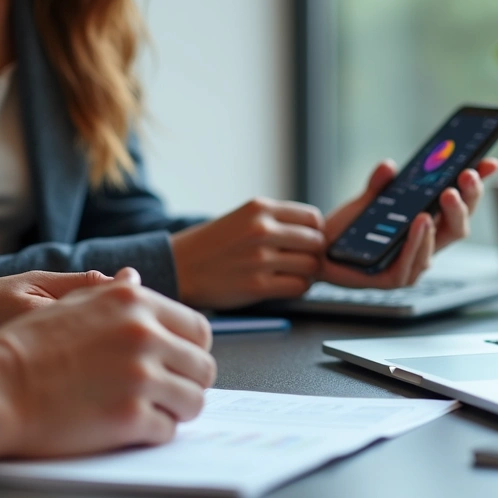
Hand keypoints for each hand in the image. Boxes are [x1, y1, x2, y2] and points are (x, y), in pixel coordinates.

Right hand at [0, 268, 215, 458]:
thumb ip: (108, 291)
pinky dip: (153, 433)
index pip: (198, 329)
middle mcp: (144, 335)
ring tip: (152, 412)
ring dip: (176, 411)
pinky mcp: (130, 417)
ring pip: (193, 401)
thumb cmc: (21, 346)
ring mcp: (140, 377)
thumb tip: (133, 276)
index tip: (180, 364)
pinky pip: (167, 430)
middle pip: (203, 367)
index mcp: (133, 303)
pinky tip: (131, 429)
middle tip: (169, 394)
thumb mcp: (64, 300)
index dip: (192, 351)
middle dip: (189, 383)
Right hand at [170, 197, 325, 308]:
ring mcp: (259, 258)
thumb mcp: (244, 218)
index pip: (313, 218)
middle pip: (317, 243)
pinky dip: (297, 288)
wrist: (178, 267)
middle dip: (314, 254)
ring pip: (312, 266)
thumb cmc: (214, 245)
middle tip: (301, 262)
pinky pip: (299, 287)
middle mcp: (261, 229)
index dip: (316, 233)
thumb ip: (277, 222)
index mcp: (260, 208)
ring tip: (290, 274)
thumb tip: (318, 235)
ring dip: (307, 274)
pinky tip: (282, 285)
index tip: (307, 243)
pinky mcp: (256, 285)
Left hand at [320, 158, 497, 287]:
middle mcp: (426, 245)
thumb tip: (390, 166)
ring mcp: (413, 263)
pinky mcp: (394, 279)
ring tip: (445, 195)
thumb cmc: (348, 231)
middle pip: (459, 224)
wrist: (318, 252)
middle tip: (466, 176)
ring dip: (446, 216)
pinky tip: (420, 222)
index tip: (489, 163)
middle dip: (468, 199)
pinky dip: (418, 242)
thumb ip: (379, 184)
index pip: (460, 204)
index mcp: (426, 225)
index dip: (476, 185)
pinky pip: (412, 263)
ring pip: (442, 242)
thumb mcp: (366, 200)